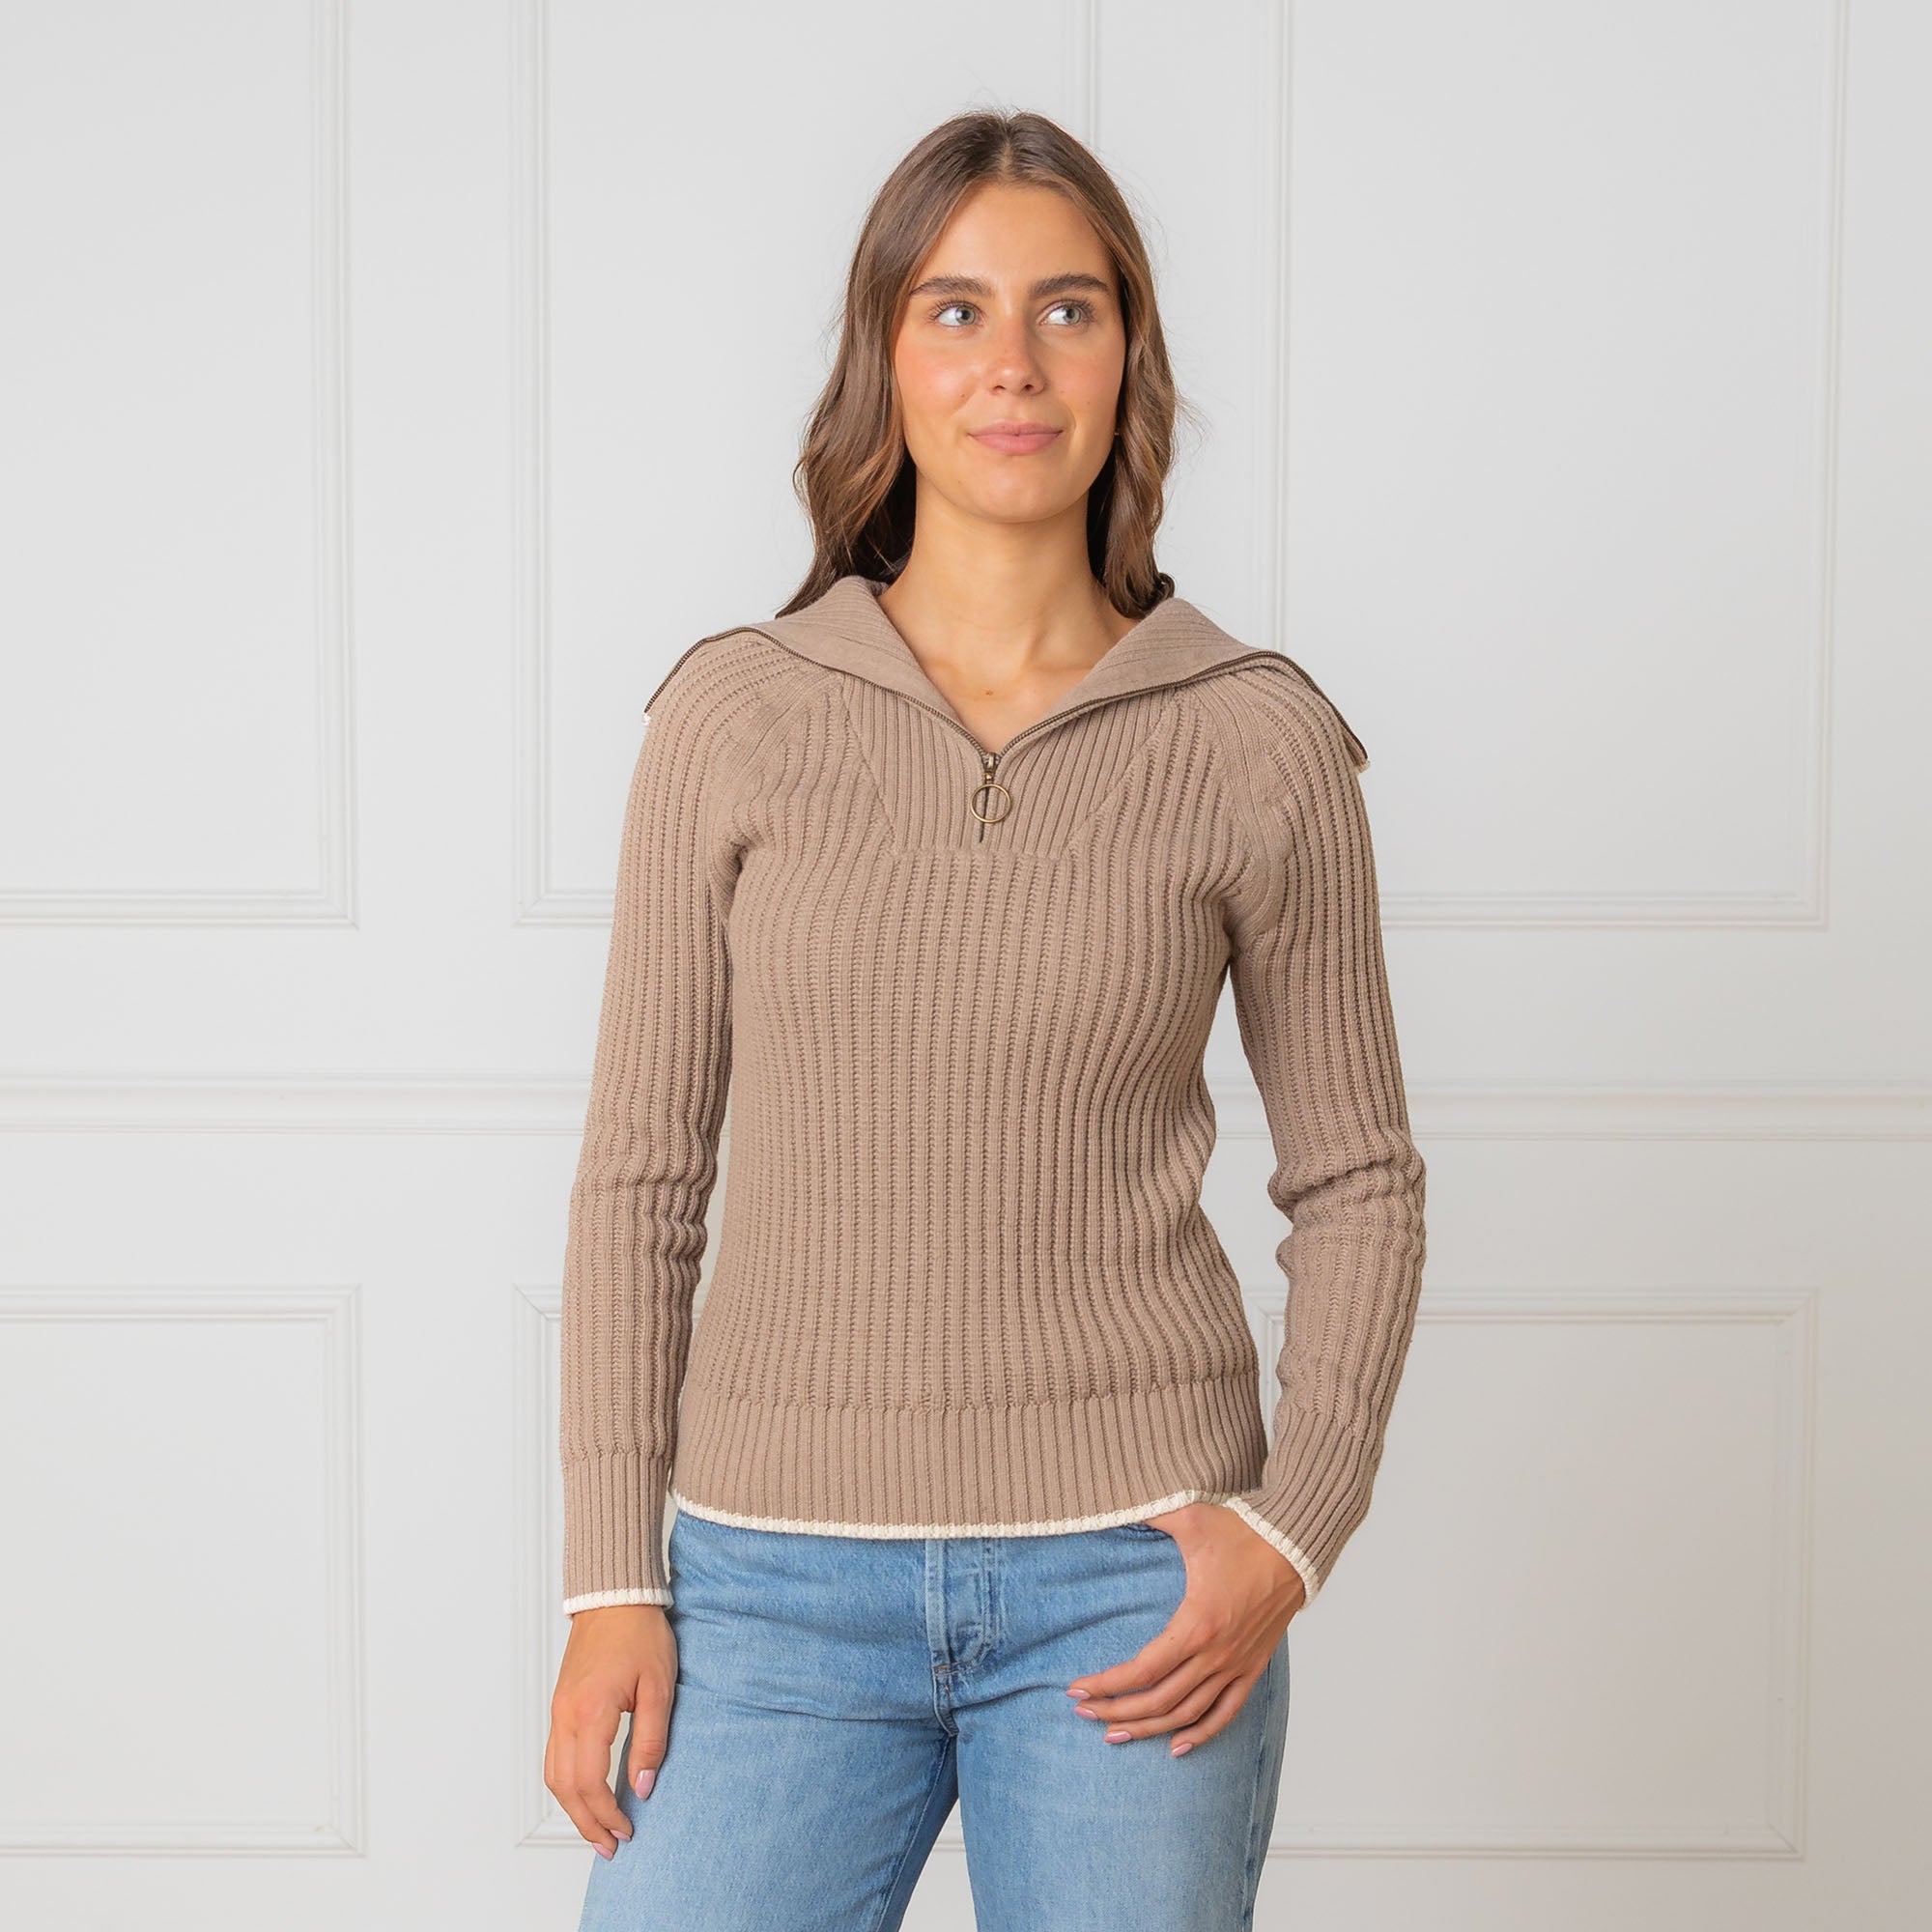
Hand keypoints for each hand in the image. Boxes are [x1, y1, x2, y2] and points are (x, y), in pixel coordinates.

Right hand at [546, 1604, 676, 1855]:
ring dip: (573, 1808)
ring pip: (554, 1775)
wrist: (614, 1597)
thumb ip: (651, 1741)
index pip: (590, 1783)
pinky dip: (566, 1784)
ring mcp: (558, 1711)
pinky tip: (585, 1794)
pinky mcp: (560, 1705)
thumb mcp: (659, 1687)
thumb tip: (644, 1786)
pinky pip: (554, 1756)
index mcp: (590, 1712)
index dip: (607, 1814)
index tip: (627, 1830)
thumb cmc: (639, 1633)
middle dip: (587, 1823)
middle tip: (611, 1846)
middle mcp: (565, 1716)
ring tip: (597, 1829)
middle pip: (566, 1788)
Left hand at [1066, 1502, 1305, 1755]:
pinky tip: (1178, 1746)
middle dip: (1117, 1711)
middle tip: (1085, 1715)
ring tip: (1117, 1735)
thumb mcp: (1190, 1517)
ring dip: (1151, 1729)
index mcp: (1196, 1624)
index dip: (1106, 1685)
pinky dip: (1202, 1733)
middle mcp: (1216, 1654)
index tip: (1077, 1690)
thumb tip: (1110, 1500)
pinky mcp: (1253, 1667)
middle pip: (1159, 1700)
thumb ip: (1149, 1512)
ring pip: (1188, 1714)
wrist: (1295, 1544)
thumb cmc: (1243, 1531)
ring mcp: (1237, 1665)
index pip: (1142, 1670)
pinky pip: (1226, 1712)